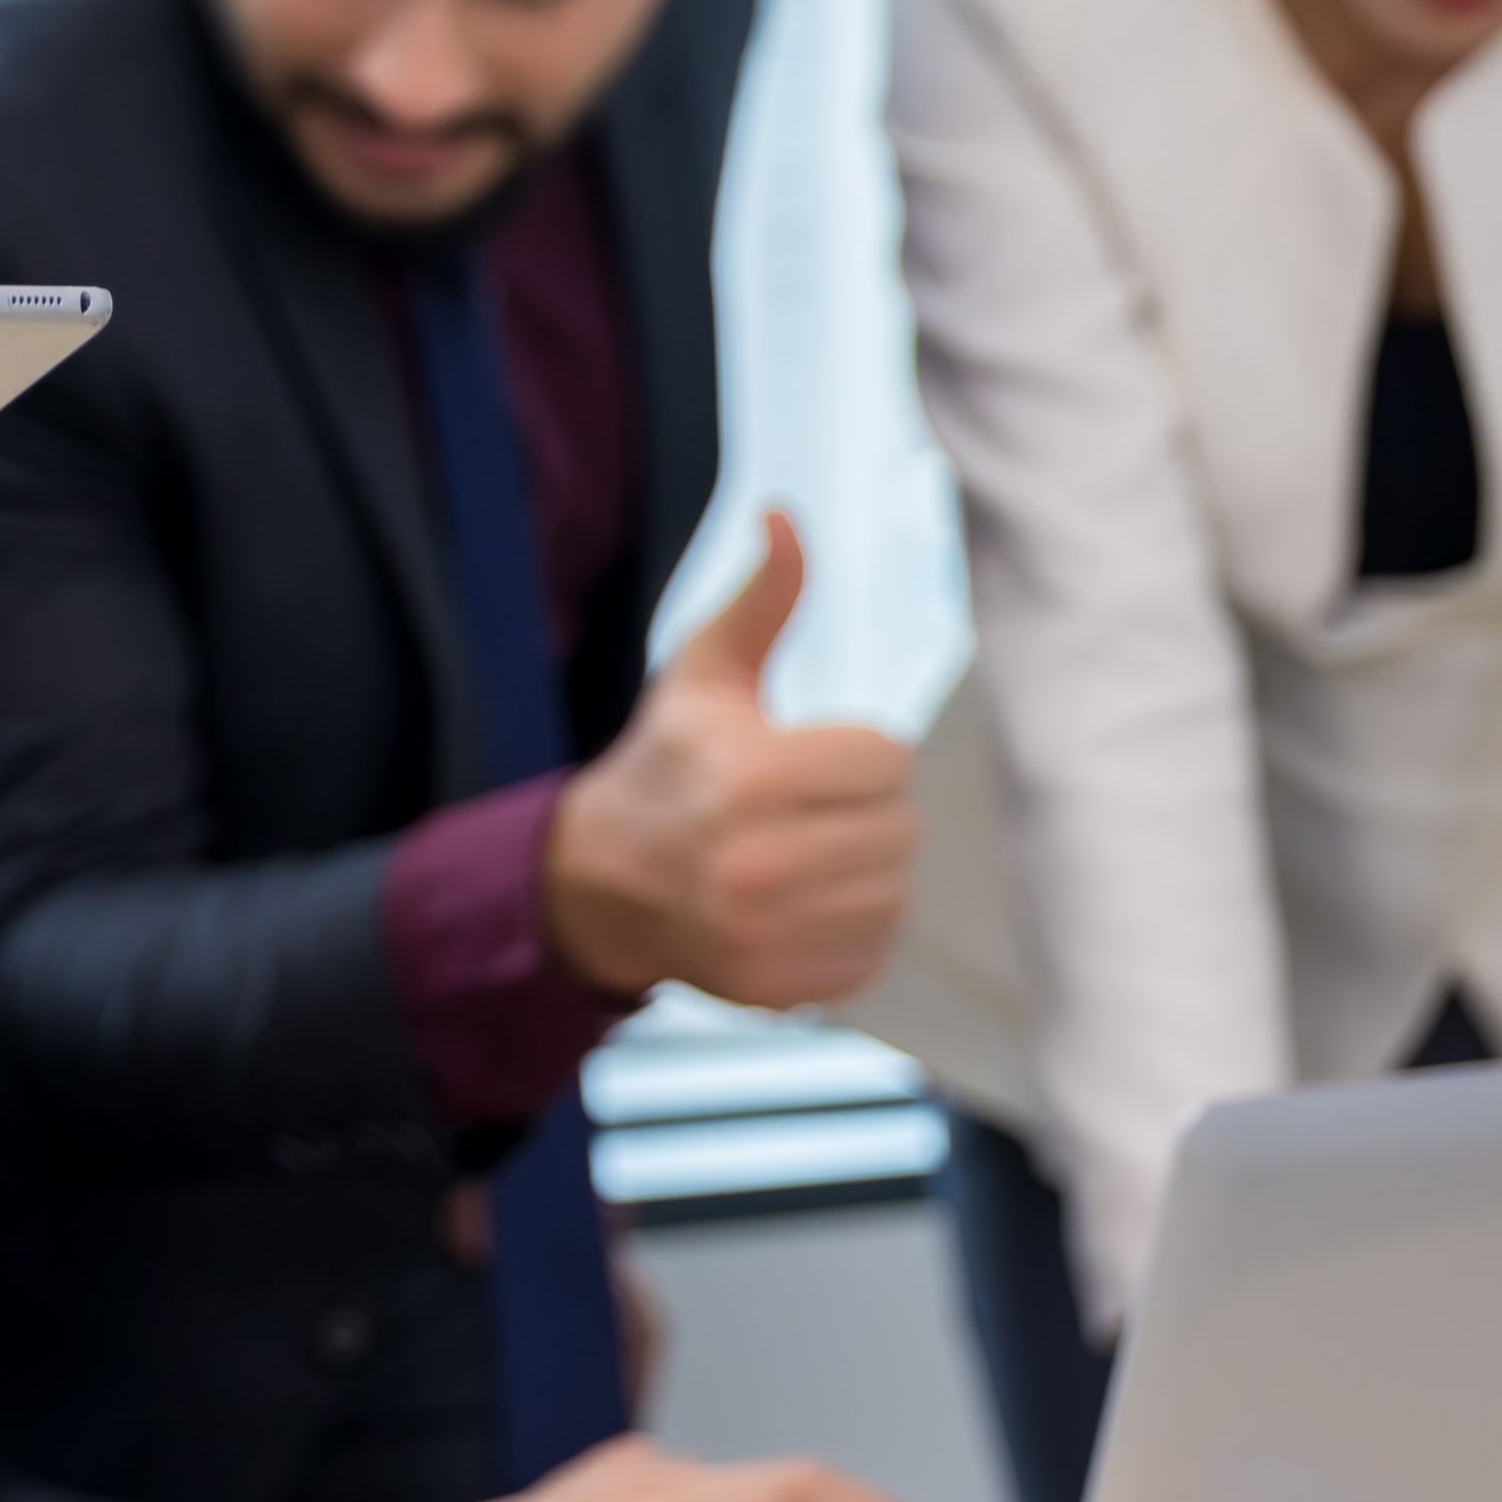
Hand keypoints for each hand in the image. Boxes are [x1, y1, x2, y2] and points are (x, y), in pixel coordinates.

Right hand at [540, 517, 917, 1007]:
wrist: (600, 885)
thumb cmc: (670, 762)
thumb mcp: (704, 672)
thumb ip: (762, 597)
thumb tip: (786, 513)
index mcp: (746, 775)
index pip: (889, 760)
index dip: (860, 751)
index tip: (812, 755)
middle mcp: (753, 862)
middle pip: (901, 830)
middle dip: (867, 810)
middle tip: (811, 807)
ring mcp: (762, 935)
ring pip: (895, 893)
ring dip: (866, 870)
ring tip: (809, 853)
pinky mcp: (774, 989)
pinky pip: (874, 950)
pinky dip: (852, 926)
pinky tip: (802, 904)